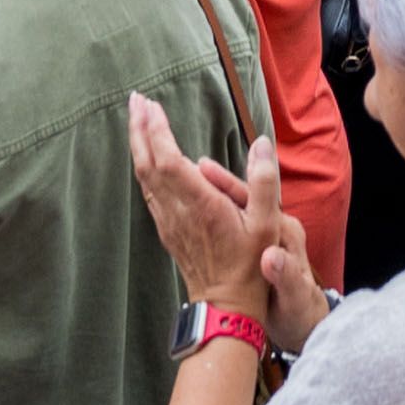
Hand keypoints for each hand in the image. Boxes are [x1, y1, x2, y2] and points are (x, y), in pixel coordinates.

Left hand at [125, 101, 295, 324]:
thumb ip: (265, 181)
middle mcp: (178, 211)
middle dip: (139, 129)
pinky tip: (147, 155)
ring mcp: (169, 222)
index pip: (169, 162)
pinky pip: (149, 191)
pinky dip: (144, 165)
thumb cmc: (250, 265)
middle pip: (147, 164)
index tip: (151, 106)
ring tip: (138, 118)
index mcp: (201, 205)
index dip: (156, 132)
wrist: (226, 305)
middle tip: (136, 99)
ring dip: (139, 145)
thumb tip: (261, 142)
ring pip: (144, 177)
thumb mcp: (268, 224)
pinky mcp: (168, 229)